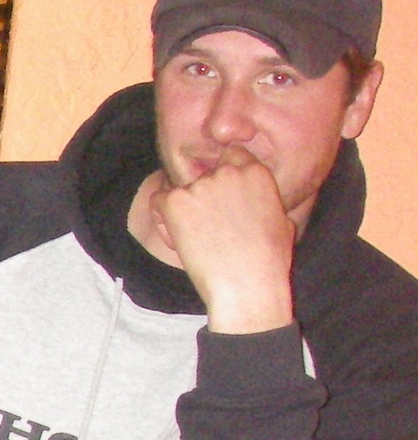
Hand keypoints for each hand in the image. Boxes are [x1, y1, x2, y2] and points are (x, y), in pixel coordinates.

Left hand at [149, 152, 295, 334]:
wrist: (247, 283)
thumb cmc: (269, 261)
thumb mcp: (282, 222)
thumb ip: (265, 202)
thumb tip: (259, 203)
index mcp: (256, 173)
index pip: (231, 156)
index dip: (222, 177)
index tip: (219, 200)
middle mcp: (228, 172)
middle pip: (203, 176)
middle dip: (201, 198)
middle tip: (205, 228)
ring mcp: (201, 184)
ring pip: (179, 190)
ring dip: (181, 212)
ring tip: (194, 241)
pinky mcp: (177, 200)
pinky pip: (158, 201)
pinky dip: (161, 219)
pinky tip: (177, 240)